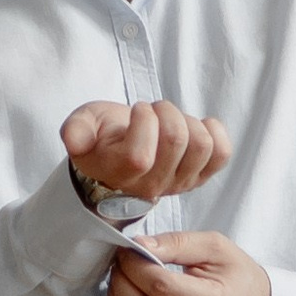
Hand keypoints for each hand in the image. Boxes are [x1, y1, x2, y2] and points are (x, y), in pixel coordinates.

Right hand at [60, 98, 229, 207]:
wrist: (122, 150)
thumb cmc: (104, 136)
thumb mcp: (82, 125)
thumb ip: (75, 130)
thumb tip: (74, 141)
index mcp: (120, 174)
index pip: (140, 156)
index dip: (143, 122)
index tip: (137, 109)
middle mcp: (152, 185)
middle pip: (176, 140)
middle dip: (165, 111)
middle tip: (153, 111)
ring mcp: (179, 183)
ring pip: (201, 144)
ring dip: (187, 119)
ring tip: (170, 119)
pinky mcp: (200, 175)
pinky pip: (222, 153)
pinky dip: (212, 131)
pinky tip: (194, 126)